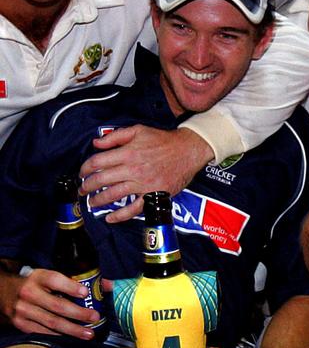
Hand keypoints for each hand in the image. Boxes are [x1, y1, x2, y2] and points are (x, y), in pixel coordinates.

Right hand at [12, 268, 100, 338]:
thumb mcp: (50, 275)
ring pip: (51, 322)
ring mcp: (24, 310)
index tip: (86, 293)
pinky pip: (43, 332)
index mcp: (39, 277)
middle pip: (57, 305)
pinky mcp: (21, 325)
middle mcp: (30, 293)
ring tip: (88, 333)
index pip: (55, 280)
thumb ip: (76, 280)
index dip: (71, 287)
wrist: (5, 293)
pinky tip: (71, 338)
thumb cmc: (36, 284)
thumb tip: (107, 285)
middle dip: (78, 313)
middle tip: (95, 317)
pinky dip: (59, 336)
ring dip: (72, 330)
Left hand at [79, 127, 212, 222]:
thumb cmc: (162, 140)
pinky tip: (110, 217)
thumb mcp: (138, 130)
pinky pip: (133, 209)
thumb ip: (116, 136)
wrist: (187, 150)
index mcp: (128, 152)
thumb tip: (96, 143)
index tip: (82, 173)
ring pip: (113, 195)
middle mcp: (133, 169)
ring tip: (91, 202)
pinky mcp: (152, 195)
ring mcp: (142, 184)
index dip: (85, 168)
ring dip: (98, 200)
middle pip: (102, 180)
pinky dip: (120, 216)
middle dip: (87, 186)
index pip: (97, 162)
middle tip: (82, 190)